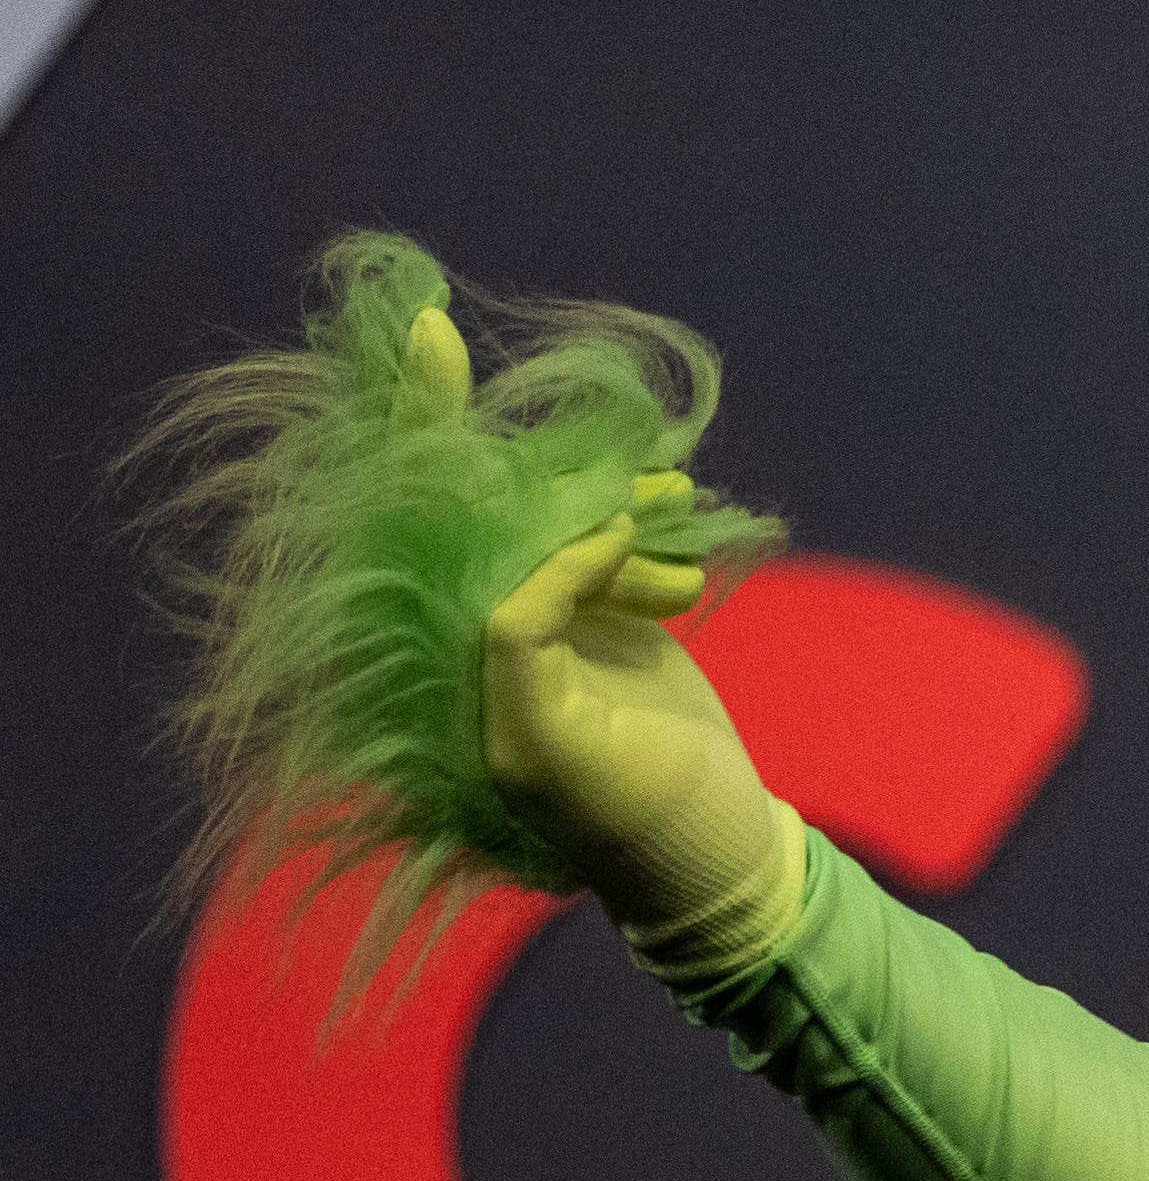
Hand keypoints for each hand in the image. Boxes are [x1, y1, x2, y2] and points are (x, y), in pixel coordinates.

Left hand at [424, 307, 796, 959]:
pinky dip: (650, 527)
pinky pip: (606, 535)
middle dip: (561, 479)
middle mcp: (464, 629)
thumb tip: (574, 532)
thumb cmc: (618, 816)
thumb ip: (525, 632)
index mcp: (427, 663)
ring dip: (623, 506)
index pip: (404, 522)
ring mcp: (532, 617)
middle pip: (485, 504)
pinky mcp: (592, 613)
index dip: (413, 426)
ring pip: (560, 514)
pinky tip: (687, 543)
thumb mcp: (546, 740)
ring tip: (682, 522)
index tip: (430, 333)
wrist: (713, 847)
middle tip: (642, 484)